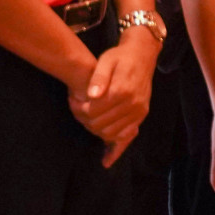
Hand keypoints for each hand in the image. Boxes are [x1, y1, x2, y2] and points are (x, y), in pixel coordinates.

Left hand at [70, 30, 157, 165]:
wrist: (143, 54)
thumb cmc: (121, 57)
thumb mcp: (107, 60)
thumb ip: (99, 76)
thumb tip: (90, 95)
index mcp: (122, 90)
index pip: (93, 111)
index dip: (78, 109)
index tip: (72, 101)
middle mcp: (133, 103)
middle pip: (100, 124)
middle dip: (84, 120)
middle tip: (76, 109)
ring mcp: (139, 111)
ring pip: (111, 133)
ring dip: (95, 131)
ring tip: (86, 120)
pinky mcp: (141, 114)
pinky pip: (127, 137)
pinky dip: (116, 149)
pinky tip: (106, 160)